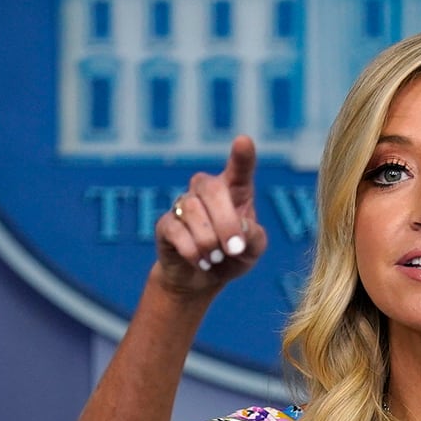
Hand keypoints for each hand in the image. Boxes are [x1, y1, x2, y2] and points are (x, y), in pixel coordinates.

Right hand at [153, 136, 268, 296]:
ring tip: (216, 259)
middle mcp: (207, 191)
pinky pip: (177, 231)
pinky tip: (201, 262)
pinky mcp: (166, 224)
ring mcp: (184, 205)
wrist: (201, 279)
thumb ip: (254, 237)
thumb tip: (240, 228)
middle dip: (226, 222)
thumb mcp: (253, 251)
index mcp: (235, 191)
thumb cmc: (231, 258)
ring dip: (209, 240)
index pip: (239, 168)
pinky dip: (193, 251)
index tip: (243, 141)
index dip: (242, 155)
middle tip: (235, 249)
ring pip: (193, 211)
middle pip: (212, 189)